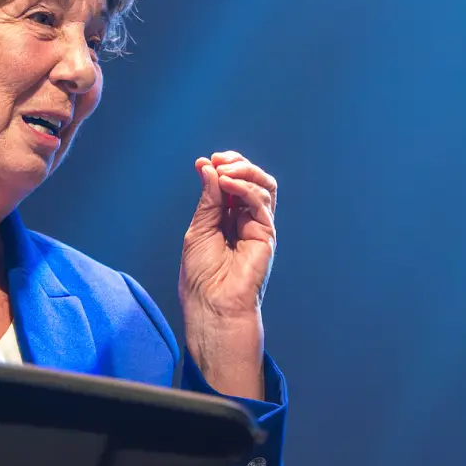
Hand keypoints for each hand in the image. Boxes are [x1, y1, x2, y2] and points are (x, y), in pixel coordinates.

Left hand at [178, 151, 277, 398]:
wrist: (211, 305)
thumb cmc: (201, 276)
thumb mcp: (199, 229)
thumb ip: (208, 200)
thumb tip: (209, 167)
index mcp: (227, 219)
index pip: (232, 184)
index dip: (223, 168)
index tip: (206, 162)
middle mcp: (246, 220)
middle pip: (253, 180)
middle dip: (236, 164)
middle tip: (218, 160)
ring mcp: (259, 227)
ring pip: (264, 186)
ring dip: (242, 172)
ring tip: (222, 172)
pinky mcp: (267, 235)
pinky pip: (261, 203)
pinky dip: (245, 188)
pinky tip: (227, 183)